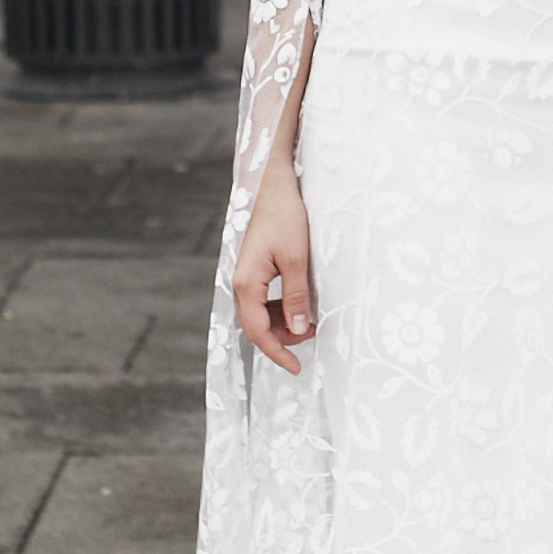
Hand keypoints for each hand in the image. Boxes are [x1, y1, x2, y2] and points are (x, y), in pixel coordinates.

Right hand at [232, 149, 313, 372]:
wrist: (272, 185)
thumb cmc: (284, 217)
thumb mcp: (296, 259)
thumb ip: (296, 297)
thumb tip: (299, 329)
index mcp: (246, 283)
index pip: (257, 331)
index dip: (277, 353)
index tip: (297, 368)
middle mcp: (239, 283)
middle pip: (256, 326)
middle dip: (282, 338)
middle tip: (312, 333)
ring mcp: (244, 276)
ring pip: (258, 315)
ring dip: (281, 324)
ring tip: (308, 319)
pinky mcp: (252, 270)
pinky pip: (261, 301)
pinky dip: (278, 309)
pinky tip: (297, 304)